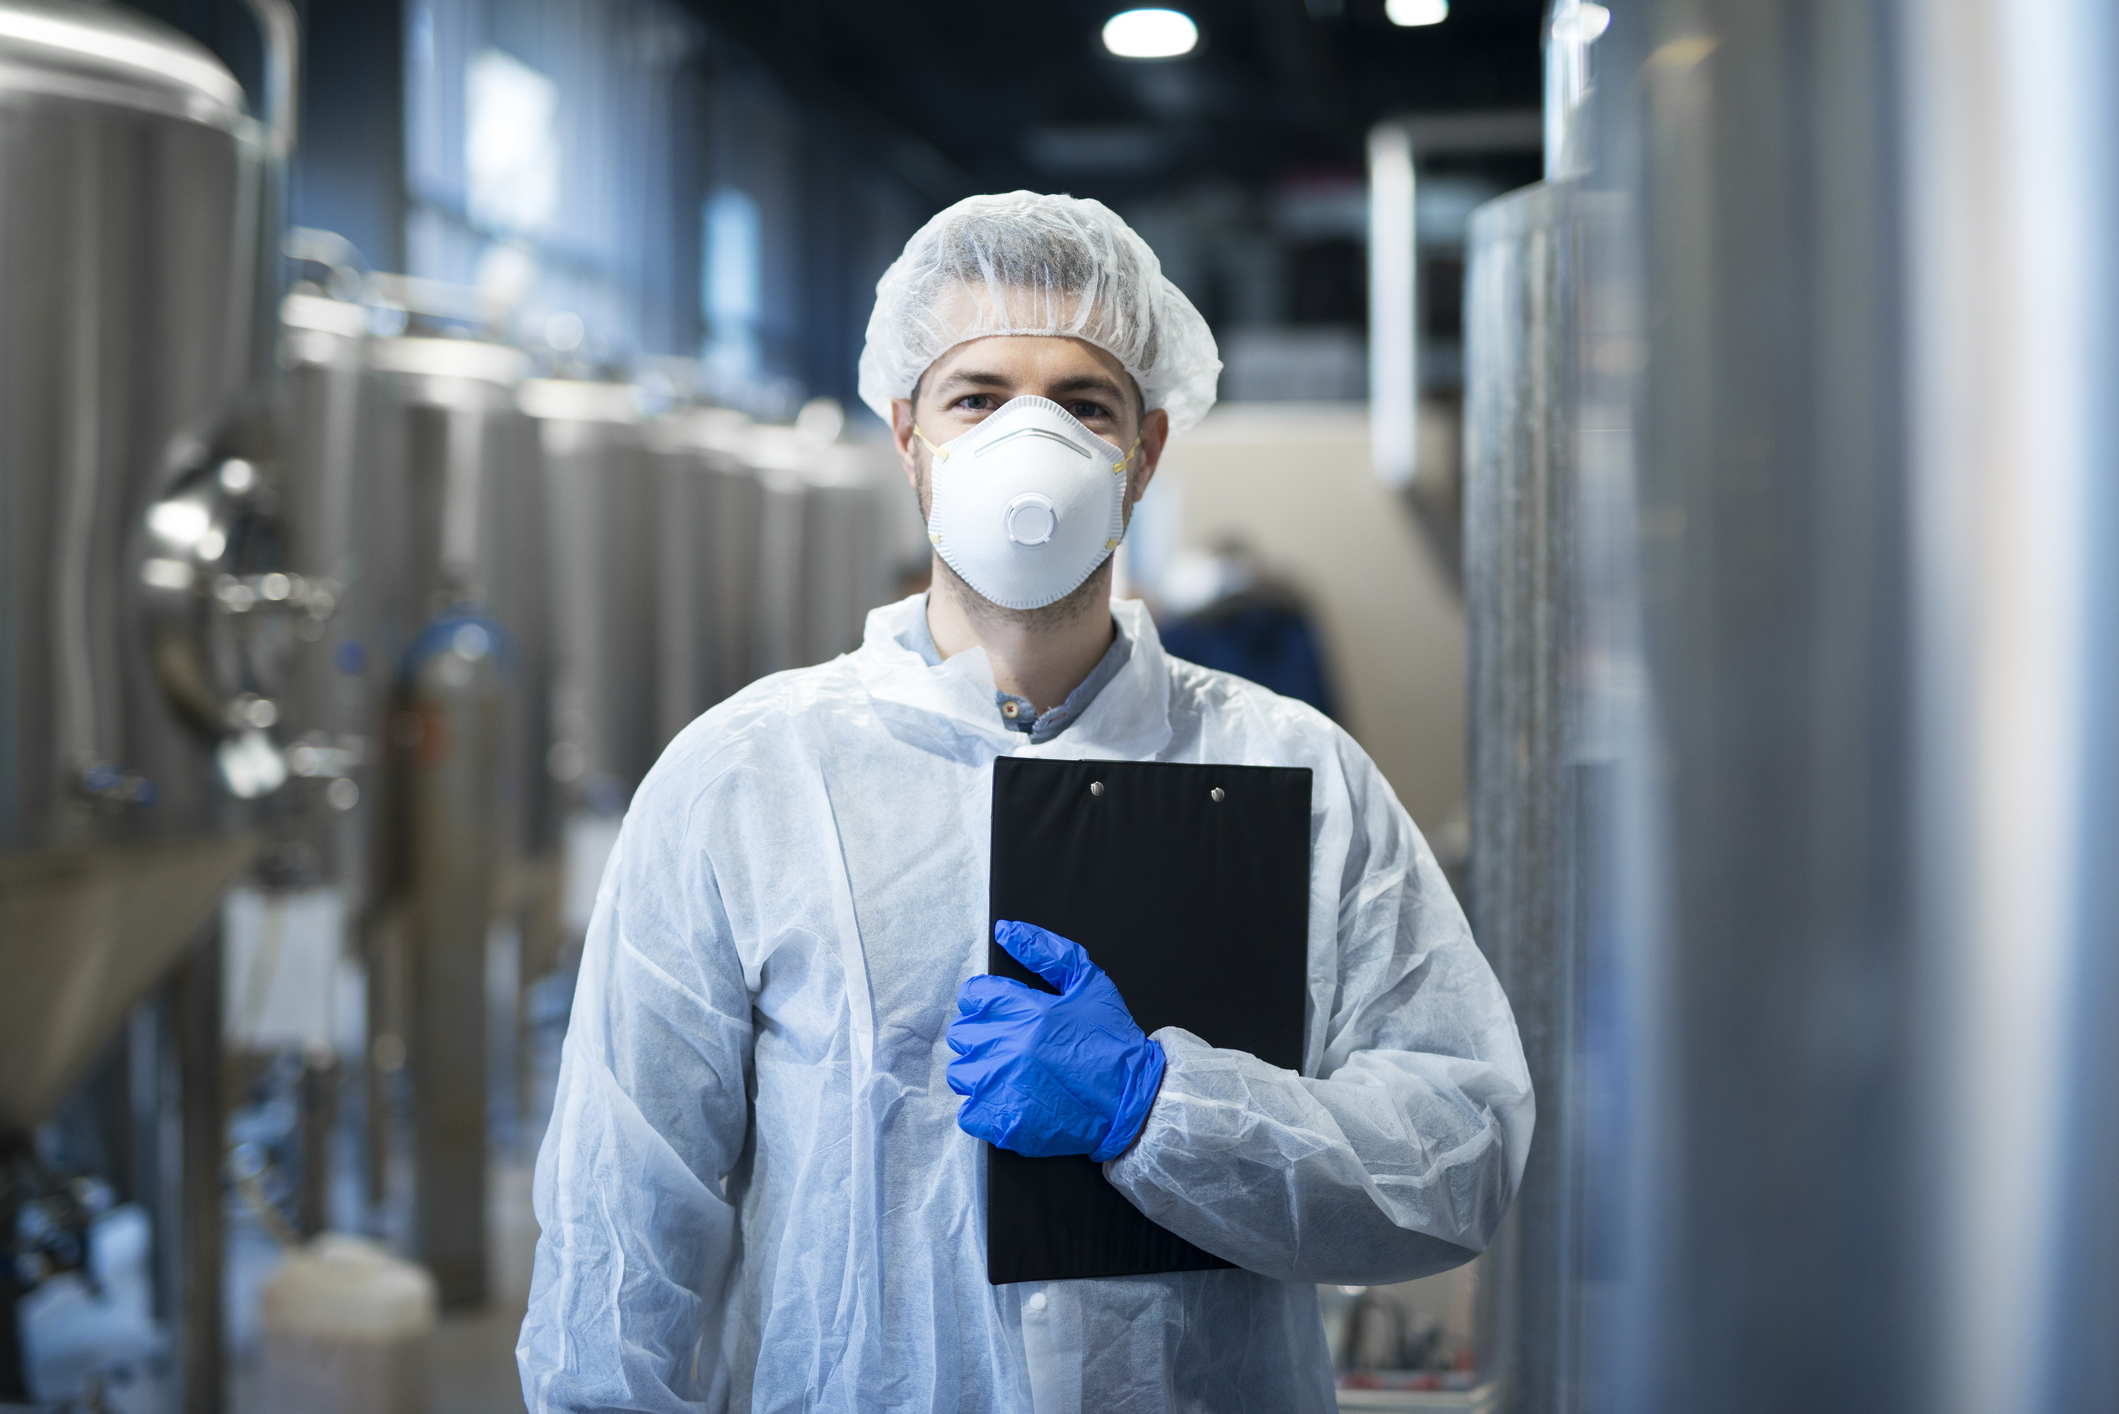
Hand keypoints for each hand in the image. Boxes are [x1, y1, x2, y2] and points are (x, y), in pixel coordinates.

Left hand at [947, 920, 1166, 1160]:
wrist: (1134, 1102)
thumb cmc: (1113, 1042)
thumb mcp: (1090, 983)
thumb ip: (1046, 952)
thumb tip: (1007, 931)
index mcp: (1026, 1010)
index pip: (973, 995)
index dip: (988, 1001)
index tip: (1005, 1013)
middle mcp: (1007, 1046)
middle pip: (961, 1033)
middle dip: (983, 1036)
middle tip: (1011, 1045)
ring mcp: (1003, 1087)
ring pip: (961, 1073)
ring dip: (981, 1073)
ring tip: (1011, 1075)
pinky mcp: (1003, 1122)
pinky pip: (968, 1113)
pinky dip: (984, 1109)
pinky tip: (1010, 1101)